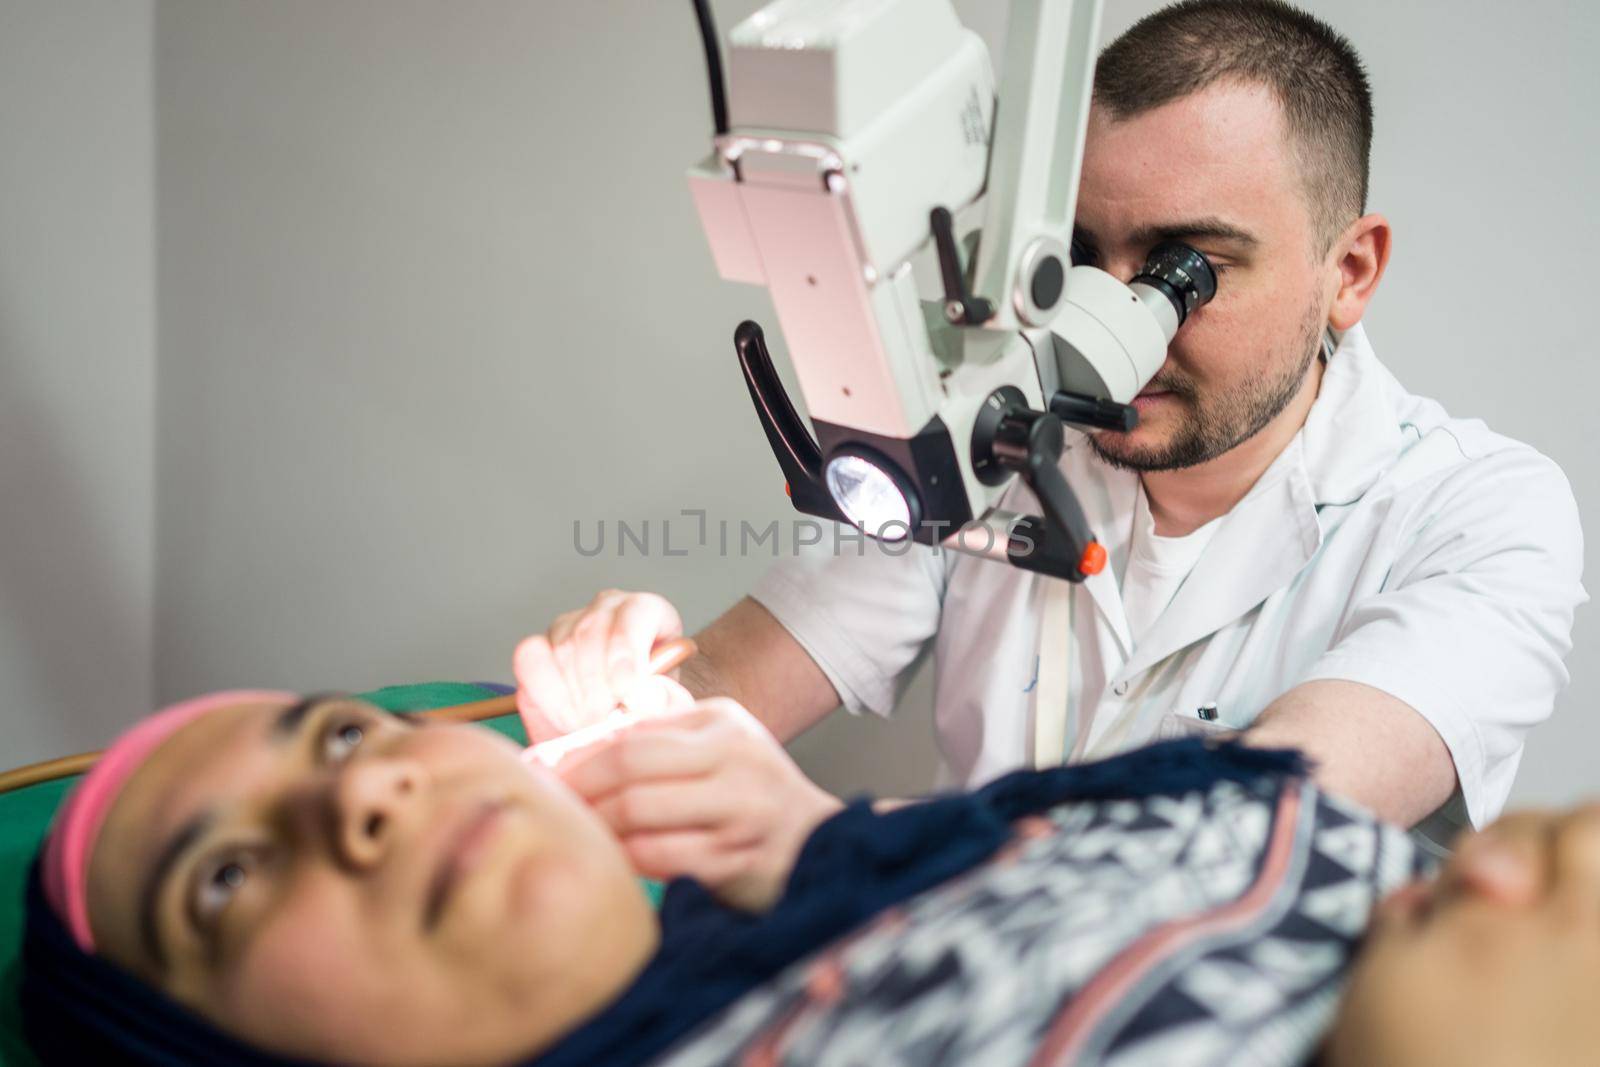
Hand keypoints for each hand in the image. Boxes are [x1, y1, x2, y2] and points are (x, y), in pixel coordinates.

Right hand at [514, 589, 683, 741]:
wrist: (625, 714)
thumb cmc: (651, 701)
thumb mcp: (672, 700)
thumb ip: (667, 700)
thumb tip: (646, 700)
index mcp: (646, 610)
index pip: (632, 616)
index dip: (626, 654)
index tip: (626, 693)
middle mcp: (605, 609)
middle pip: (591, 632)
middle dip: (597, 686)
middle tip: (606, 721)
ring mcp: (568, 625)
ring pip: (561, 648)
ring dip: (575, 696)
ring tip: (593, 725)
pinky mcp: (537, 647)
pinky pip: (529, 659)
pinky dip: (547, 694)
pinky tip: (567, 717)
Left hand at [557, 696, 842, 911]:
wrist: (816, 843)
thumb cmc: (750, 794)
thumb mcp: (718, 745)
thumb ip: (661, 736)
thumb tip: (579, 742)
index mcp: (722, 723)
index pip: (631, 737)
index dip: (578, 758)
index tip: (543, 775)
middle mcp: (736, 759)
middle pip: (631, 769)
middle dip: (580, 791)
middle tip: (551, 808)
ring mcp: (740, 811)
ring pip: (641, 815)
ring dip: (600, 828)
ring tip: (580, 835)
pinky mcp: (738, 860)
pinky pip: (662, 859)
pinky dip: (629, 860)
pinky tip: (615, 863)